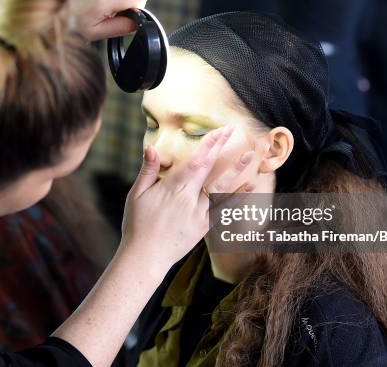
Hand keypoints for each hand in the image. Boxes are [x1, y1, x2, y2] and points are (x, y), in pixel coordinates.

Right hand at [120, 126, 253, 273]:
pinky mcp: (205, 227)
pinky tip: (249, 186)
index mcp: (172, 189)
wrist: (145, 257)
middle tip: (232, 130)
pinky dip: (238, 197)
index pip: (194, 162)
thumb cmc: (137, 225)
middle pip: (209, 169)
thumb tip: (151, 147)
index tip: (218, 131)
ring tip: (250, 156)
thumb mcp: (136, 195)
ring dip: (237, 171)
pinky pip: (225, 209)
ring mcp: (200, 214)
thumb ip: (147, 170)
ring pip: (222, 189)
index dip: (208, 145)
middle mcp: (189, 200)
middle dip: (221, 147)